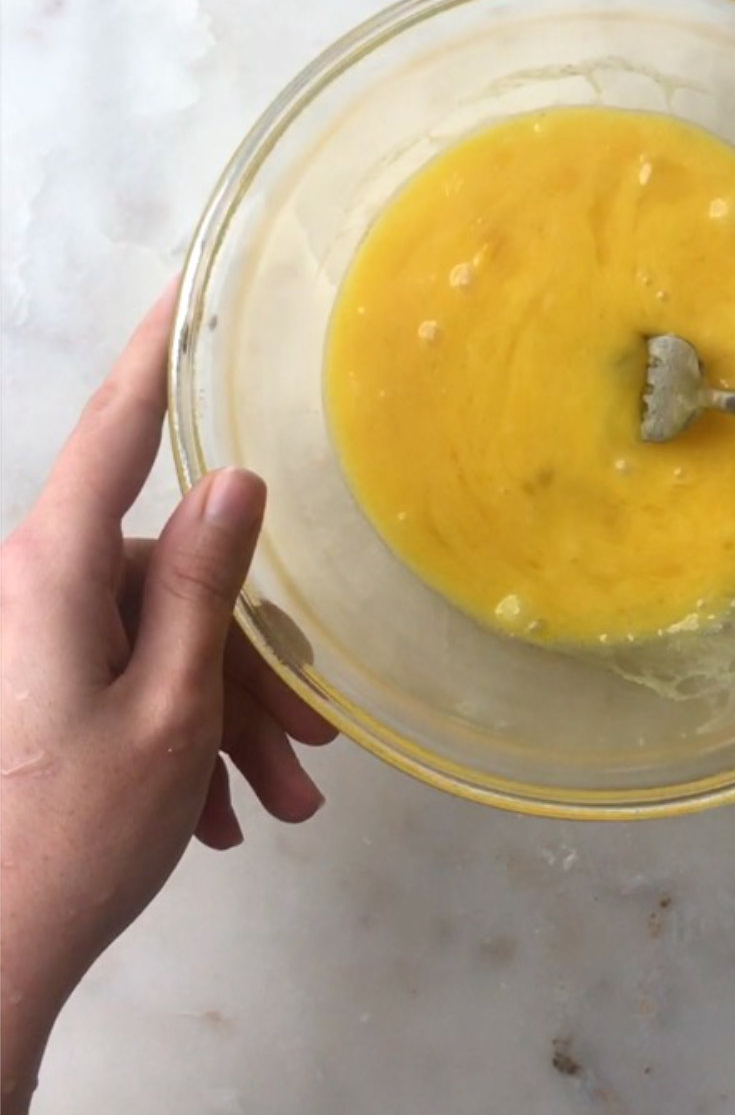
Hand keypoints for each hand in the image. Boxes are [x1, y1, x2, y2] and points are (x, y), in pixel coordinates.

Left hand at [0, 286, 336, 1114]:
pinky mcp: (43, 683)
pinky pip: (134, 676)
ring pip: (164, 635)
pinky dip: (188, 734)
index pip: (118, 429)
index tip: (190, 283)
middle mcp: (40, 586)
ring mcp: (40, 638)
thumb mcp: (169, 708)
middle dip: (249, 654)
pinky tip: (229, 811)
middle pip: (170, 571)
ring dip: (230, 712)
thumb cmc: (77, 831)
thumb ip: (200, 583)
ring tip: (284, 800)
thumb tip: (233, 480)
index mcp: (56, 569)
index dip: (161, 353)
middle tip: (314, 742)